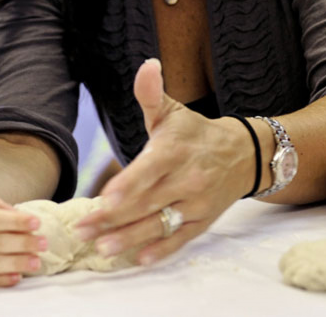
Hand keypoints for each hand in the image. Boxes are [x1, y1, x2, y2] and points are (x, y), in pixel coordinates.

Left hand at [75, 59, 251, 265]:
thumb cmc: (195, 133)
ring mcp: (196, 204)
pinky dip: (161, 250)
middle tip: (82, 230)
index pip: (149, 170)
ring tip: (102, 249)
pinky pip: (180, 239)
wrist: (243, 155)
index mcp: (175, 151)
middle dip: (113, 219)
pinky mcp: (202, 222)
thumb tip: (147, 65)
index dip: (127, 186)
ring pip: (160, 224)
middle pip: (147, 203)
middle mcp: (187, 179)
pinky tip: (138, 259)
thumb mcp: (173, 111)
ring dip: (130, 239)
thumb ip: (151, 93)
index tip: (103, 200)